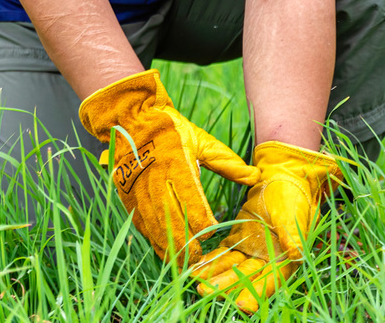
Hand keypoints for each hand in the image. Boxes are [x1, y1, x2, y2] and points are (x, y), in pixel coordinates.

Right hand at [78, 69, 259, 264]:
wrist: (131, 121)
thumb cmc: (173, 130)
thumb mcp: (202, 141)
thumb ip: (228, 162)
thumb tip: (255, 176)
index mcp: (177, 165)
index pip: (190, 200)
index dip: (201, 220)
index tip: (213, 232)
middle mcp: (156, 182)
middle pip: (172, 219)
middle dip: (185, 242)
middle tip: (199, 260)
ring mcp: (139, 192)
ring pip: (155, 226)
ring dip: (168, 247)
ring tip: (183, 263)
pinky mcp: (128, 198)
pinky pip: (142, 224)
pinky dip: (153, 240)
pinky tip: (164, 252)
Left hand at [193, 141, 343, 312]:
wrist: (285, 178)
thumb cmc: (294, 197)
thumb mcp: (294, 215)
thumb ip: (293, 235)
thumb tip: (295, 255)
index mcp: (285, 258)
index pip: (270, 280)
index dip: (256, 294)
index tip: (240, 305)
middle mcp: (267, 259)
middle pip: (246, 277)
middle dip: (226, 286)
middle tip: (205, 290)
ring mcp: (251, 250)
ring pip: (231, 267)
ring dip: (214, 274)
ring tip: (195, 280)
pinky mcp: (238, 239)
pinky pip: (222, 253)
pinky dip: (210, 260)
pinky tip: (196, 265)